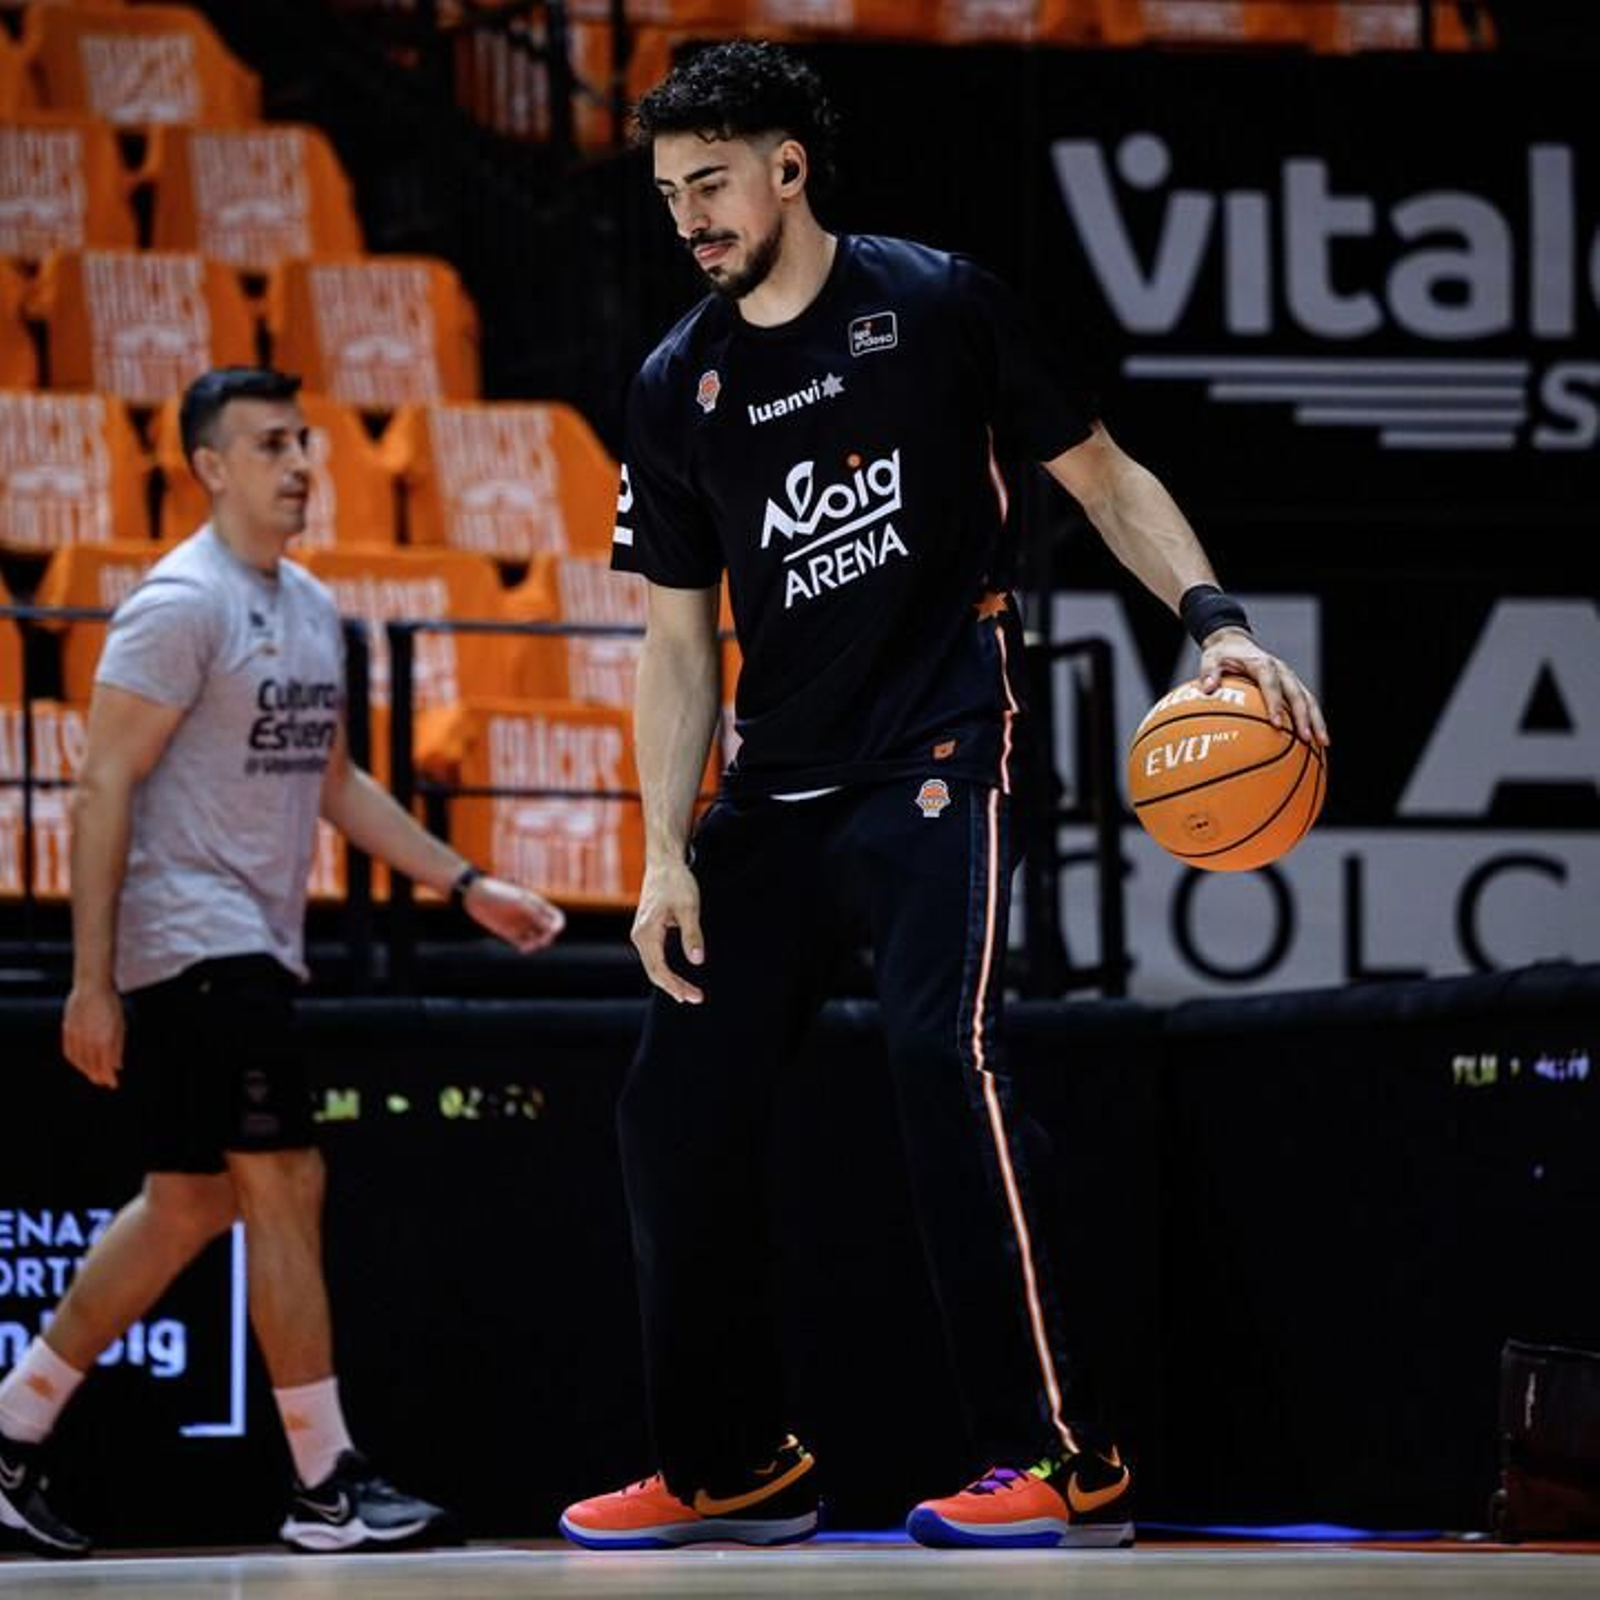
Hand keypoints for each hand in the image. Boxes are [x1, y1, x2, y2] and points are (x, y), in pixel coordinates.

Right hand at [62, 981, 124, 1088]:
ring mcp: (76, 1035)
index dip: (108, 1077)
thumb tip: (117, 1066)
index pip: (105, 1065)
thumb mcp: (120, 1025)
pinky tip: (80, 1063)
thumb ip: (118, 1047)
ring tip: (93, 1075)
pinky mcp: (67, 1030)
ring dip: (86, 1070)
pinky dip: (75, 1060)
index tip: (112, 1083)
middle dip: (98, 1076)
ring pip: (79, 1060)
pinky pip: (69, 1051)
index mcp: (104, 1038)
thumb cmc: (110, 1004)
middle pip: (92, 1065)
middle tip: (103, 1082)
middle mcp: (89, 1039)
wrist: (91, 987)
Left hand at [463, 876, 565, 951]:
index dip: (558, 925)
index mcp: (537, 904)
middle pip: (549, 931)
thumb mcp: (519, 903)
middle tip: (540, 940)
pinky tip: (522, 949)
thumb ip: (536, 915)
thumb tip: (550, 929)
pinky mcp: (509, 933)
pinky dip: (526, 947)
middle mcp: (531, 915)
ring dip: (537, 944)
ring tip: (527, 946)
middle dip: (548, 937)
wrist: (477, 896)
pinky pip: (523, 943)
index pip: (556, 917)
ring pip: (537, 938)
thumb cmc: (499, 894)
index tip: (552, 930)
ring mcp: (521, 924)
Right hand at [631, 858, 704, 1004]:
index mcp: (647, 932)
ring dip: (670, 981)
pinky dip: (665, 970)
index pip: (658, 969)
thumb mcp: (689, 908)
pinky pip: (653, 957)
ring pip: (653, 966)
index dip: (675, 985)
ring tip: (689, 993)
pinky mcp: (646, 931)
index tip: (693, 996)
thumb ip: (692, 935)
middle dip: (674, 987)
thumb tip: (697, 961)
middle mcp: (639, 936)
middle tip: (696, 998)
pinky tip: (677, 978)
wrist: (663, 863)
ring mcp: (640, 934)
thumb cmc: (676, 882)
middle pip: (654, 971)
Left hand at [1200, 627, 1329, 747]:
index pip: (1271, 684)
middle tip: (1306, 739)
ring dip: (1316, 721)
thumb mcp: (1211, 658)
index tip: (1277, 724)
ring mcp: (1290, 679)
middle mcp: (1282, 671)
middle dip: (1304, 717)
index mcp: (1263, 664)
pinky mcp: (1292, 686)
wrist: (1236, 643)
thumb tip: (1206, 689)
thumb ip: (1208, 672)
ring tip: (1323, 743)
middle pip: (1298, 694)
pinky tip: (1316, 741)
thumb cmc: (1222, 655)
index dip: (1275, 703)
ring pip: (1308, 700)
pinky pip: (1306, 703)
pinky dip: (1313, 720)